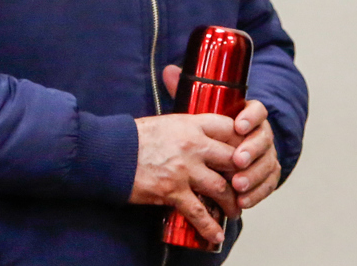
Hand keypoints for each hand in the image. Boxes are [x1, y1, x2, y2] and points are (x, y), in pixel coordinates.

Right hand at [130, 98, 241, 243]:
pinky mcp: (173, 191)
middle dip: (244, 174)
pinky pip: (199, 212)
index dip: (242, 141)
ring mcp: (185, 170)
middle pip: (233, 159)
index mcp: (191, 124)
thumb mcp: (167, 122)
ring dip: (232, 202)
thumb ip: (188, 129)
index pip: (229, 128)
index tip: (246, 152)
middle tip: (246, 184)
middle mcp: (194, 145)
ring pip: (221, 187)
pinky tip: (216, 234)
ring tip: (235, 210)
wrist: (110, 152)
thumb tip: (202, 138)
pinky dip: (210, 226)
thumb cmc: (134, 137)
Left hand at [161, 64, 281, 211]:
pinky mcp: (267, 176)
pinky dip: (258, 193)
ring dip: (254, 175)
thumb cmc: (210, 132)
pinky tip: (244, 200)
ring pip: (267, 163)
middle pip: (264, 139)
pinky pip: (268, 185)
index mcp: (249, 116)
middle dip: (252, 150)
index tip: (239, 125)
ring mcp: (266, 156)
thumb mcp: (200, 112)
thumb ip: (188, 91)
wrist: (223, 156)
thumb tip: (170, 70)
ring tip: (237, 185)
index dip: (251, 117)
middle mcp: (261, 134)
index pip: (258, 110)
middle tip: (237, 160)